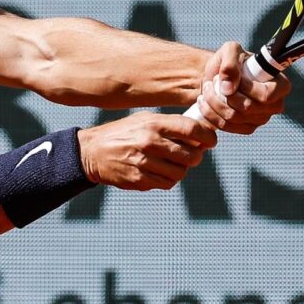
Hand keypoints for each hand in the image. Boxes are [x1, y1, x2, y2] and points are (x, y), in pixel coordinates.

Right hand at [76, 112, 216, 190]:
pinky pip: (167, 184)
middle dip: (196, 155)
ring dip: (181, 169)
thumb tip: (201, 134)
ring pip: (181, 172)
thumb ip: (171, 125)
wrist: (92, 152)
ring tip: (172, 162)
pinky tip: (159, 171)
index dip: (207, 136)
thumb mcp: (144, 120)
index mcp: (153, 123)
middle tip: (191, 153)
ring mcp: (144, 163)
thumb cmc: (123, 133)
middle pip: (191, 154)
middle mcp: (149, 142)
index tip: (211, 141)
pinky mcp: (139, 180)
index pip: (191, 129)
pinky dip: (168, 179)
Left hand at [193, 41, 290, 133]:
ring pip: (233, 118)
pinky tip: (204, 101)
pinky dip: (210, 114)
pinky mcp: (246, 128)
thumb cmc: (232, 60)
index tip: (235, 77)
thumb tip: (228, 88)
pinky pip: (226, 126)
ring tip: (207, 88)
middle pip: (247, 108)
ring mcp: (261, 119)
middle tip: (212, 81)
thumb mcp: (230, 51)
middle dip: (223, 94)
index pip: (266, 95)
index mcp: (281, 85)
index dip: (246, 88)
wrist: (221, 75)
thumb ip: (230, 63)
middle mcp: (275, 105)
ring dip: (213, 102)